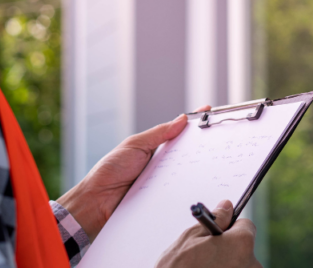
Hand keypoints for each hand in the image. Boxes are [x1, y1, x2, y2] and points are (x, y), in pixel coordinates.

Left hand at [57, 106, 210, 239]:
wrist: (97, 201)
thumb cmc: (110, 170)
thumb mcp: (135, 145)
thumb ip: (158, 133)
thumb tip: (181, 119)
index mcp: (154, 147)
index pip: (177, 132)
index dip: (193, 123)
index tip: (209, 111)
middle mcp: (161, 163)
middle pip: (187, 152)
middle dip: (201, 144)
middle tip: (216, 137)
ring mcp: (164, 180)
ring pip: (187, 172)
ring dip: (196, 167)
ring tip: (210, 157)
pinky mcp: (164, 196)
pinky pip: (180, 190)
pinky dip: (187, 186)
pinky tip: (196, 181)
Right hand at [156, 200, 260, 267]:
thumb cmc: (178, 267)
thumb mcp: (191, 237)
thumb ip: (215, 220)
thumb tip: (227, 206)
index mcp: (242, 244)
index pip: (246, 226)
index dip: (229, 229)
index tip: (218, 235)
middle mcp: (251, 264)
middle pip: (244, 248)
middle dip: (229, 249)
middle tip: (206, 255)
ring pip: (240, 265)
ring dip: (226, 265)